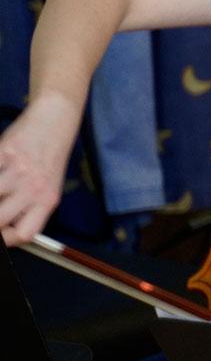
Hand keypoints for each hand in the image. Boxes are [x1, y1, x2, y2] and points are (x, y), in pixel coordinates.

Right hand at [0, 94, 77, 245]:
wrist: (55, 120)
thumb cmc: (48, 157)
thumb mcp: (48, 185)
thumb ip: (30, 207)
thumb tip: (6, 228)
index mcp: (48, 200)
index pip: (25, 233)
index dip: (6, 240)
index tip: (0, 234)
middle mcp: (34, 188)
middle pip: (0, 220)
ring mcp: (18, 170)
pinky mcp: (4, 152)